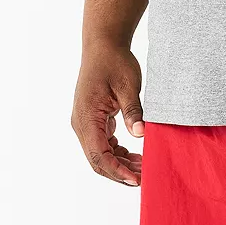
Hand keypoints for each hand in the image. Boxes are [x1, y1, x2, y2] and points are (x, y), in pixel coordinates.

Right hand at [71, 43, 144, 185]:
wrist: (103, 44)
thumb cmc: (114, 61)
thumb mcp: (128, 85)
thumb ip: (133, 111)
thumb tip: (141, 133)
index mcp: (86, 116)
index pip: (99, 154)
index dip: (118, 171)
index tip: (137, 180)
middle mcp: (81, 123)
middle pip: (97, 161)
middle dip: (120, 173)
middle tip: (144, 178)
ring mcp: (85, 123)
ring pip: (100, 156)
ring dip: (120, 165)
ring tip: (143, 168)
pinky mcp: (93, 122)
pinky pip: (103, 146)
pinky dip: (117, 155)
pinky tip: (135, 156)